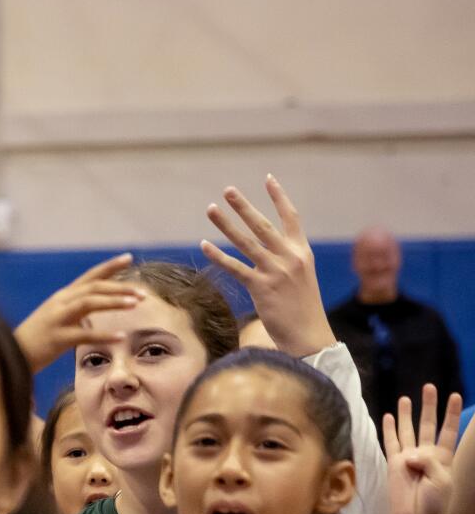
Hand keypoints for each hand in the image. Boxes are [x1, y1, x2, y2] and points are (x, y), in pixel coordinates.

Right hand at [13, 255, 143, 371]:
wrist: (11, 356)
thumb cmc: (36, 340)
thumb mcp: (55, 319)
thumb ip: (74, 313)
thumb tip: (92, 315)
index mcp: (62, 297)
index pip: (90, 276)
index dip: (109, 266)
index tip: (129, 257)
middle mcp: (60, 302)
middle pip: (94, 287)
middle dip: (120, 287)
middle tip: (142, 293)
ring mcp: (57, 319)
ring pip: (89, 303)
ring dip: (114, 302)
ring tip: (135, 304)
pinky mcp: (57, 338)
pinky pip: (84, 334)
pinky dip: (104, 335)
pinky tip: (120, 337)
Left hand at [201, 175, 337, 356]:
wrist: (309, 334)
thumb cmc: (303, 308)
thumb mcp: (301, 277)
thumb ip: (288, 259)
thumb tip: (273, 248)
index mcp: (302, 251)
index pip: (291, 217)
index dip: (279, 197)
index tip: (267, 178)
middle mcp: (290, 257)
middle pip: (263, 224)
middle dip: (244, 205)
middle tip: (228, 189)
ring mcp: (275, 271)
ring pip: (246, 241)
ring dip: (226, 223)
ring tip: (211, 208)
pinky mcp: (261, 288)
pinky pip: (235, 268)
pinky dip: (218, 256)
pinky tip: (204, 245)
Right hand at [383, 384, 465, 513]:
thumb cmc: (433, 504)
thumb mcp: (442, 480)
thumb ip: (429, 462)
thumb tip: (409, 455)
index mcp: (444, 458)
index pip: (449, 430)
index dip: (451, 413)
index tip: (454, 395)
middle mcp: (427, 454)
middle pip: (428, 424)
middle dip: (429, 406)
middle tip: (429, 387)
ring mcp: (409, 458)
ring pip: (408, 430)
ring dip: (407, 414)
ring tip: (406, 397)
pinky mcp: (393, 464)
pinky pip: (391, 442)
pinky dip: (388, 429)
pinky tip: (386, 416)